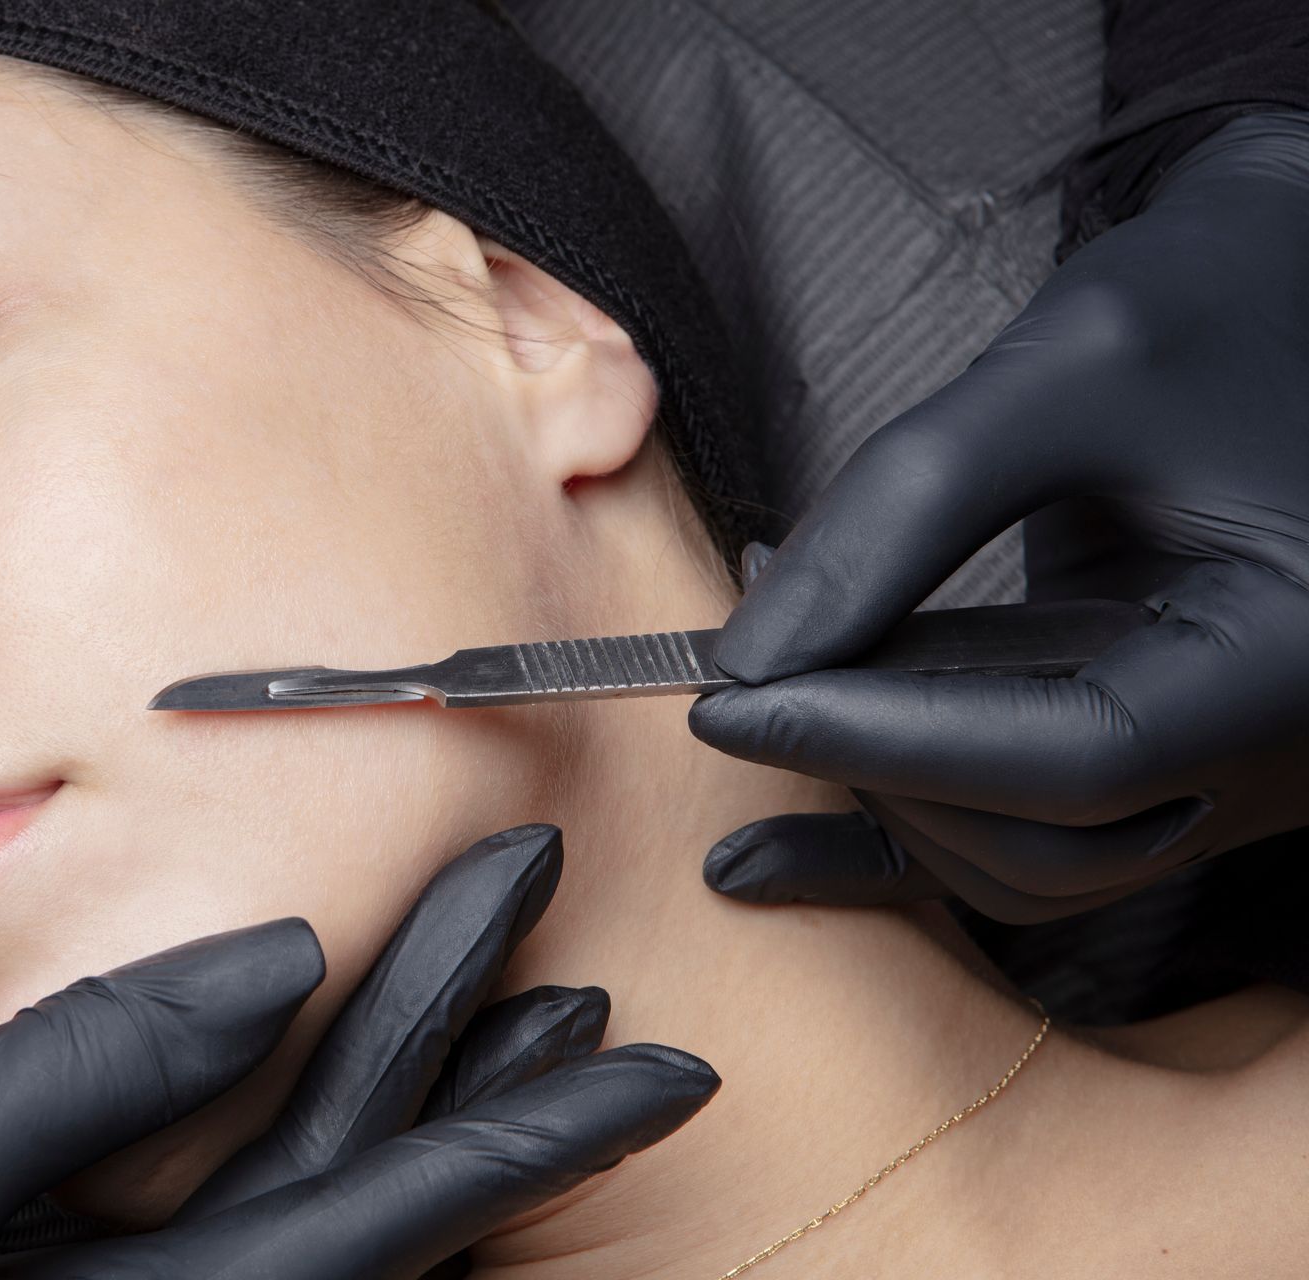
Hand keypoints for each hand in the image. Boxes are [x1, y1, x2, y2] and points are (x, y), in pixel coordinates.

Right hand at [0, 826, 715, 1278]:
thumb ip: (86, 1080)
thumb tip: (270, 962)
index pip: (392, 1204)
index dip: (535, 1123)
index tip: (656, 1055)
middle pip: (372, 1190)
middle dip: (484, 1070)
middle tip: (580, 968)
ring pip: (319, 1202)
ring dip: (414, 1099)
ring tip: (508, 1009)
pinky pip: (240, 1216)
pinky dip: (312, 1137)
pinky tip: (331, 1079)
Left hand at [689, 111, 1308, 923]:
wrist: (1293, 282)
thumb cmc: (1212, 299)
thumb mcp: (1061, 373)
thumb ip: (905, 509)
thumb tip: (751, 657)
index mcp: (1301, 654)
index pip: (1075, 758)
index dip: (882, 739)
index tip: (731, 700)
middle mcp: (1287, 746)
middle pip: (1045, 833)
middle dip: (870, 764)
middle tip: (737, 681)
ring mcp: (1233, 767)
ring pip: (1026, 859)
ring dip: (879, 789)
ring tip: (776, 674)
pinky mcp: (1166, 755)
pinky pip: (1023, 840)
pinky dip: (896, 839)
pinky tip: (762, 854)